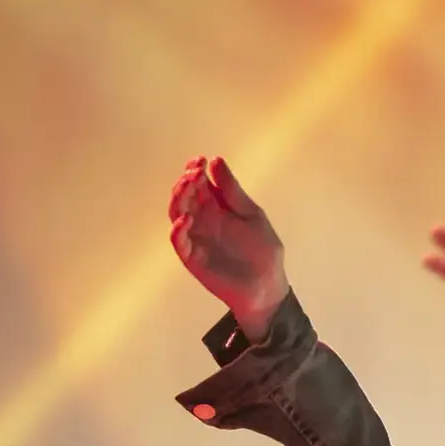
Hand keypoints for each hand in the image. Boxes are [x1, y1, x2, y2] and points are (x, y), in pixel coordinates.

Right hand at [167, 155, 287, 339]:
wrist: (267, 285)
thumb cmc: (262, 250)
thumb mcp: (252, 215)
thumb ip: (233, 191)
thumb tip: (216, 160)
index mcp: (217, 207)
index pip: (200, 183)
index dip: (196, 170)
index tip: (201, 160)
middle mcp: (203, 219)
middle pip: (185, 195)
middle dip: (187, 181)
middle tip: (195, 172)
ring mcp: (196, 237)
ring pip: (177, 213)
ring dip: (179, 198)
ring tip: (188, 187)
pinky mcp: (192, 257)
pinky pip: (179, 241)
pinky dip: (178, 230)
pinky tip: (185, 219)